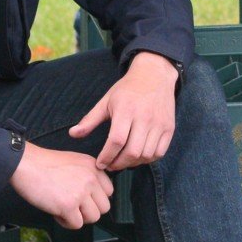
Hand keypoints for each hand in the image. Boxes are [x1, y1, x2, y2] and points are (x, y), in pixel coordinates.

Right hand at [9, 143, 115, 229]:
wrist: (25, 164)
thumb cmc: (44, 164)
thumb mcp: (75, 162)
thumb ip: (88, 176)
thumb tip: (94, 197)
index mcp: (94, 167)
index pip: (109, 192)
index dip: (94, 198)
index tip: (83, 198)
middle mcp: (91, 179)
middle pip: (104, 207)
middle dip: (88, 210)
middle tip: (73, 206)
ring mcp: (81, 192)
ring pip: (93, 218)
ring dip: (78, 217)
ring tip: (63, 208)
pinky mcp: (68, 206)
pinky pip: (76, 224)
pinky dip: (65, 222)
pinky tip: (56, 211)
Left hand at [70, 50, 179, 171]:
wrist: (155, 75)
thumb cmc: (127, 89)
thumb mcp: (106, 101)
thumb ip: (90, 119)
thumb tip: (72, 134)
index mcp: (126, 110)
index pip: (116, 141)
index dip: (107, 156)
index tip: (100, 163)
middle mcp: (144, 117)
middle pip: (132, 152)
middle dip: (118, 164)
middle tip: (110, 166)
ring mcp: (159, 123)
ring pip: (146, 155)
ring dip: (133, 163)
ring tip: (123, 161)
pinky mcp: (169, 128)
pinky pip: (159, 152)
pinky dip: (148, 159)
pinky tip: (138, 156)